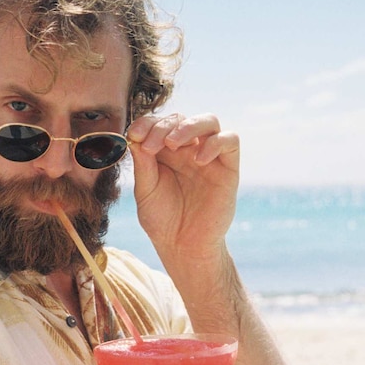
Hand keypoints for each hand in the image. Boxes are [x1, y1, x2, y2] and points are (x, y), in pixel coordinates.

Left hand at [127, 113, 239, 270]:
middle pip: (181, 118)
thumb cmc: (162, 219)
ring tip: (173, 144)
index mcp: (165, 151)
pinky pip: (230, 141)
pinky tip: (198, 160)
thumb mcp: (145, 190)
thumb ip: (143, 164)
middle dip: (163, 126)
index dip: (146, 124)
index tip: (133, 135)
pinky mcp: (228, 168)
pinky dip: (215, 143)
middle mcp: (188, 149)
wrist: (183, 246)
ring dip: (189, 126)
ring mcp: (209, 156)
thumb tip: (135, 137)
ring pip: (209, 121)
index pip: (158, 123)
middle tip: (150, 145)